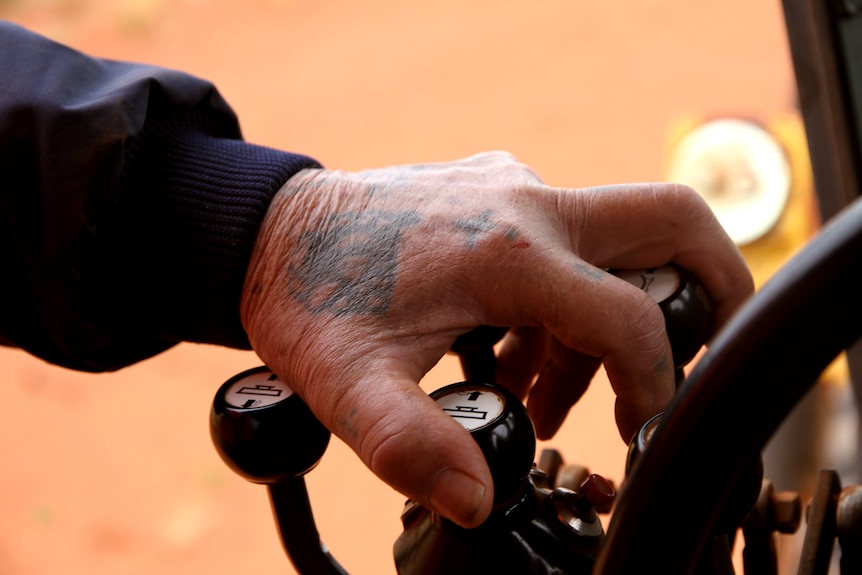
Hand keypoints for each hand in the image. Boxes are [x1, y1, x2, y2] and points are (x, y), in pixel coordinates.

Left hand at [240, 151, 752, 527]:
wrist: (269, 233)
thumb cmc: (307, 298)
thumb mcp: (347, 382)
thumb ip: (410, 444)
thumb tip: (477, 498)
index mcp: (505, 250)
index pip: (631, 318)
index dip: (655, 386)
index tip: (640, 432)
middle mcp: (526, 204)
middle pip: (672, 224)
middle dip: (712, 292)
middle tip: (694, 365)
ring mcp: (515, 190)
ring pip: (619, 250)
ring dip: (604, 327)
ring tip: (541, 397)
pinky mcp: (498, 194)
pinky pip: (568, 248)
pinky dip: (563, 307)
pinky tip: (511, 358)